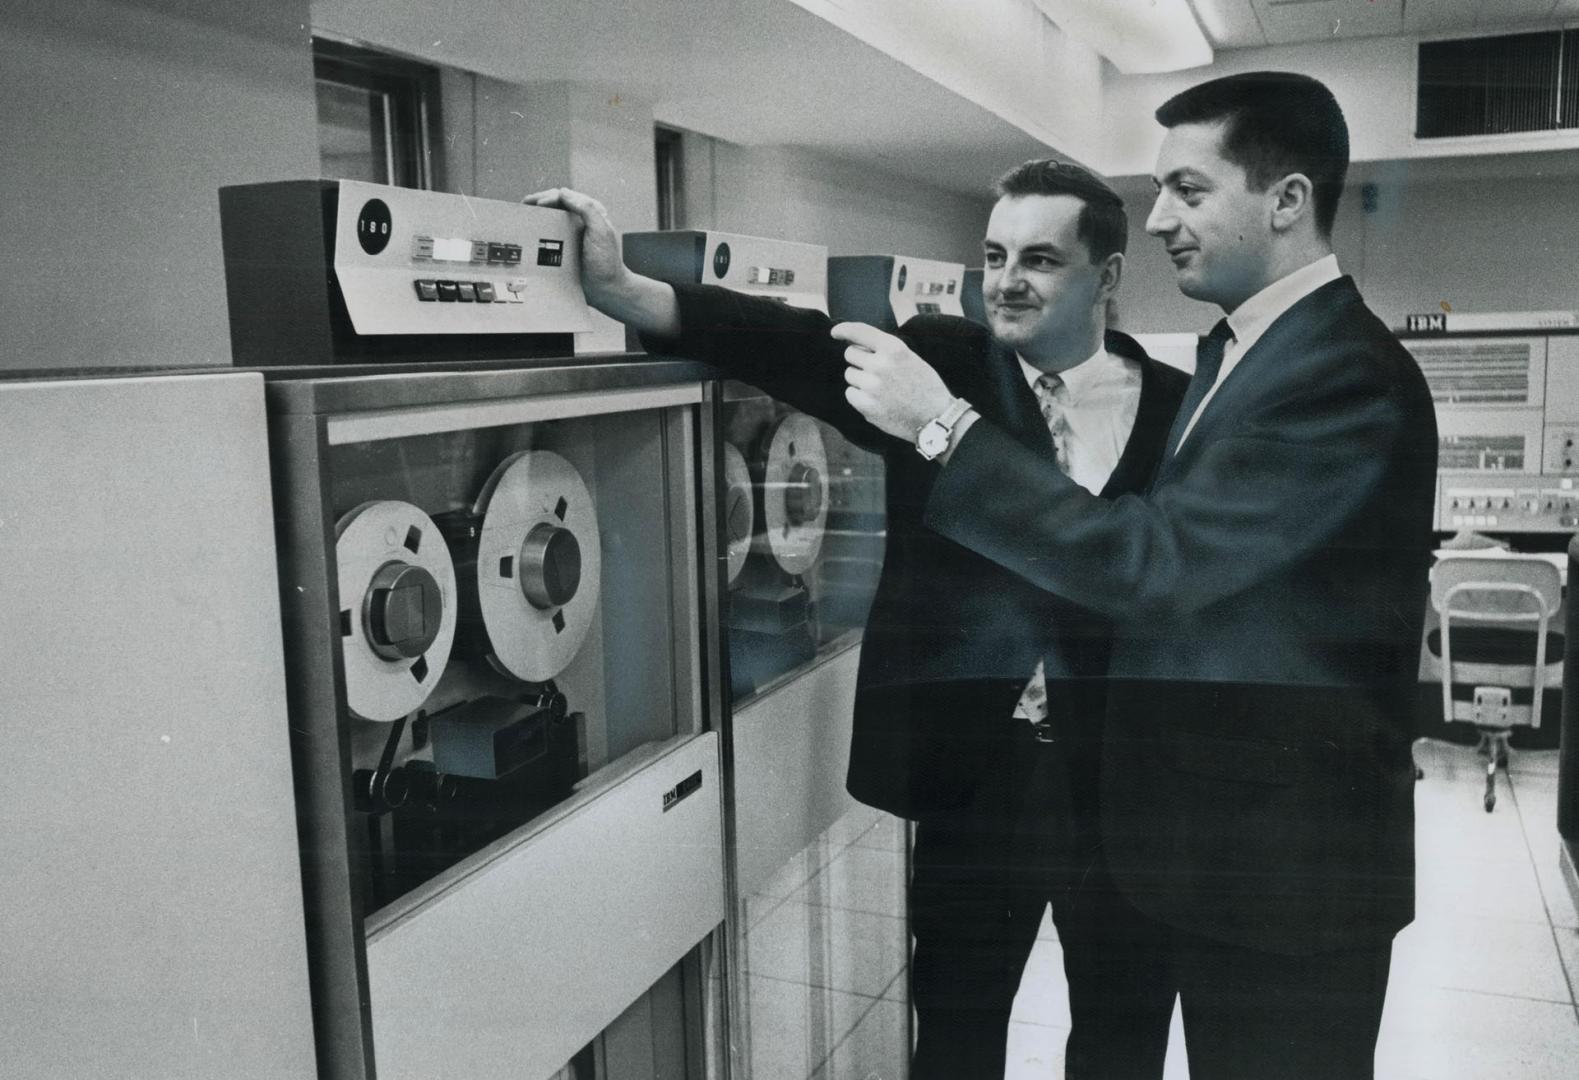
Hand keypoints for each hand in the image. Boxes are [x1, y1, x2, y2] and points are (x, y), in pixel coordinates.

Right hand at [521, 187, 679, 335]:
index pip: (567, 197)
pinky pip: (549, 233)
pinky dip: (538, 229)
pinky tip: (530, 230)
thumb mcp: (601, 230)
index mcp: (591, 212)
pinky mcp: (564, 247)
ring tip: (524, 213)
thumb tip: (564, 193)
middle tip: (525, 204)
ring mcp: (571, 233)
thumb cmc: (606, 262)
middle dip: (539, 201)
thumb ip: (586, 208)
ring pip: (551, 217)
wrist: (605, 288)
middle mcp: (581, 220)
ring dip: (537, 213)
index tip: (538, 204)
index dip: (550, 197)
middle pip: (556, 204)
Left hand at [835, 322, 954, 440]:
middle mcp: (881, 365)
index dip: (843, 330)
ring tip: (881, 388)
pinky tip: (877, 400)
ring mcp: (872, 386)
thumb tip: (855, 343)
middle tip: (876, 372)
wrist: (936, 417)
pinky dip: (859, 396)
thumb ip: (885, 349)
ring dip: (860, 380)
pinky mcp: (866, 406)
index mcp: (894, 348)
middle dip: (859, 361)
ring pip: (849, 375)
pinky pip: (850, 393)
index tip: (835, 333)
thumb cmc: (925, 387)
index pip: (859, 332)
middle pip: (850, 354)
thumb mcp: (910, 358)